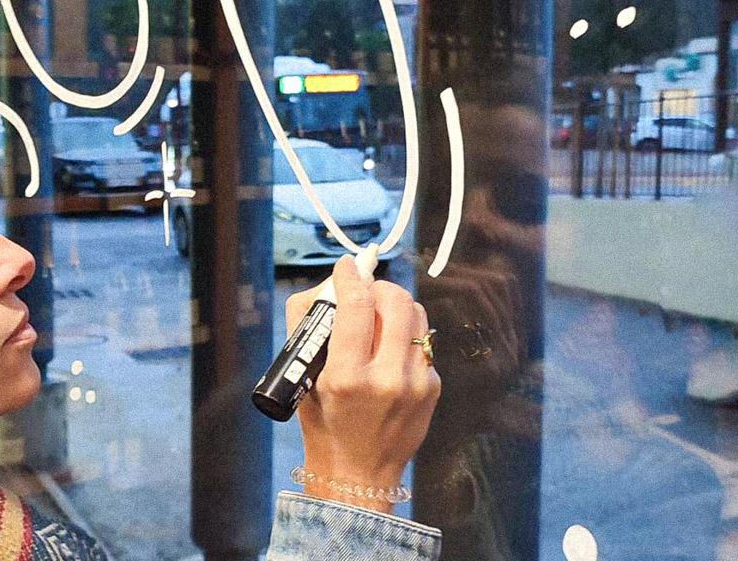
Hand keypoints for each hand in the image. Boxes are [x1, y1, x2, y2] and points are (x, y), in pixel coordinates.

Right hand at [285, 255, 440, 512]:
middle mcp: (387, 380)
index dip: (350, 276)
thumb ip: (310, 324)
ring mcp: (416, 384)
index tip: (346, 266)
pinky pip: (424, 340)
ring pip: (416, 314)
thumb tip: (330, 284)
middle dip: (377, 285)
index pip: (357, 305)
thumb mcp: (304, 376)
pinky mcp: (433, 387)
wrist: (358, 472)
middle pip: (395, 301)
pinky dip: (405, 333)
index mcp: (347, 377)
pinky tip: (390, 345)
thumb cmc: (323, 421)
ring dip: (395, 304)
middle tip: (363, 290)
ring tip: (378, 313)